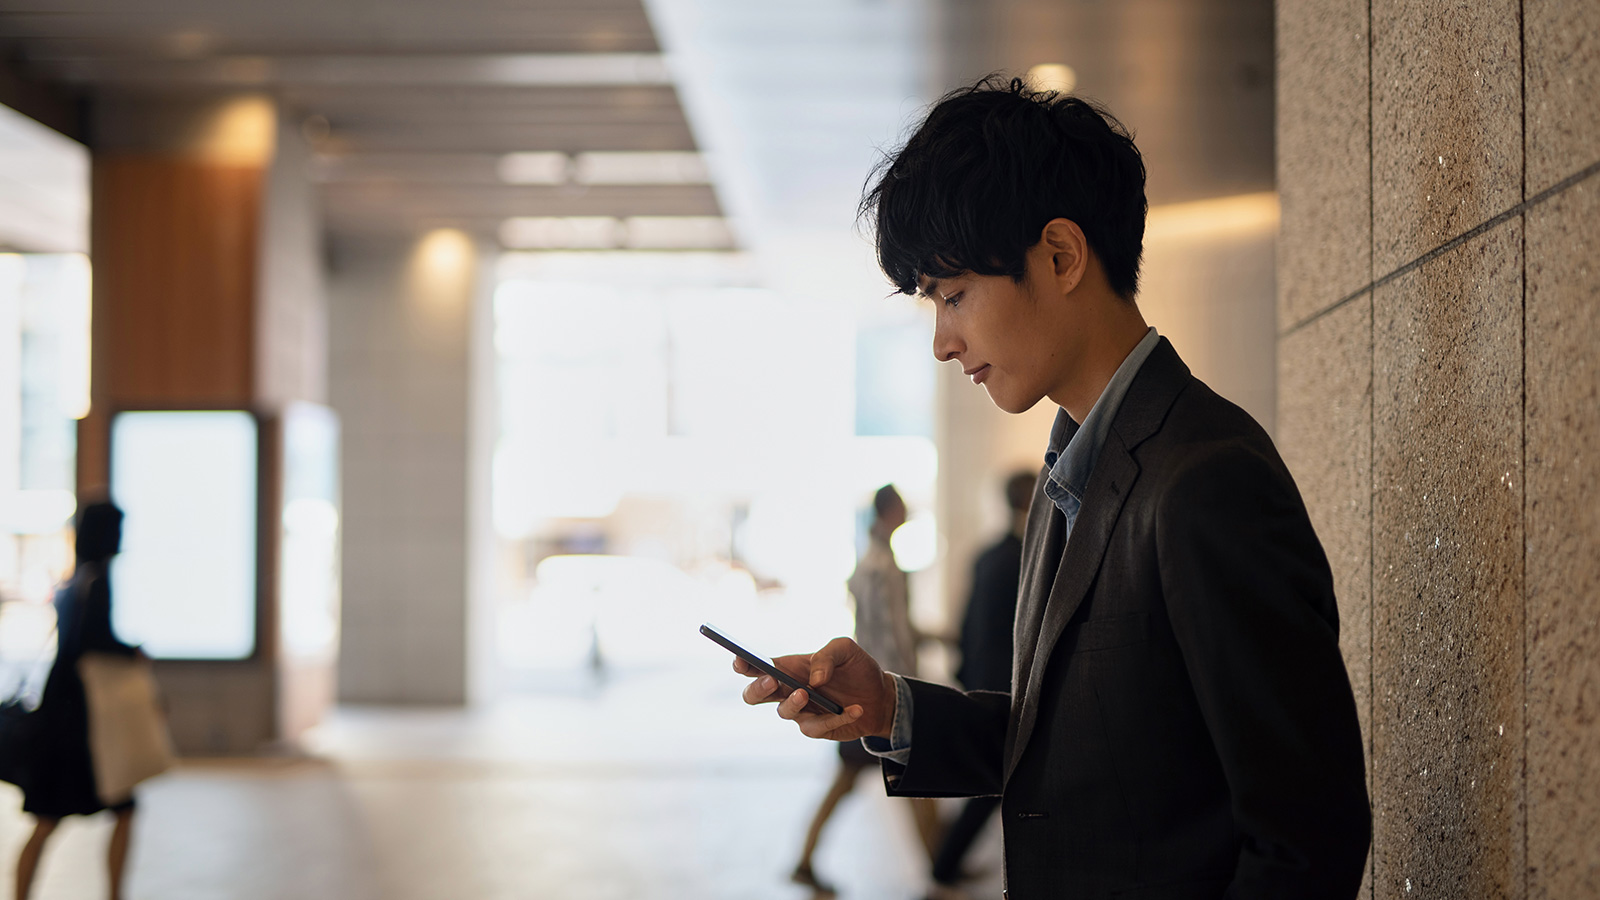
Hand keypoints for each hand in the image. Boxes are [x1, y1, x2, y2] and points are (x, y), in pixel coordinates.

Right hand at [736, 637, 896, 741]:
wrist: (881, 696)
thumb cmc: (856, 668)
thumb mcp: (846, 649)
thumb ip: (827, 655)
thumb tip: (814, 679)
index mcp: (788, 667)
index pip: (756, 666)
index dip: (743, 664)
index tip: (741, 660)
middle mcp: (788, 690)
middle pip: (754, 695)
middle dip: (757, 689)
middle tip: (772, 681)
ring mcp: (800, 711)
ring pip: (782, 712)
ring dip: (793, 703)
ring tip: (808, 693)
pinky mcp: (816, 728)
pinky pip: (815, 727)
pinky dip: (836, 718)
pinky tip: (855, 709)